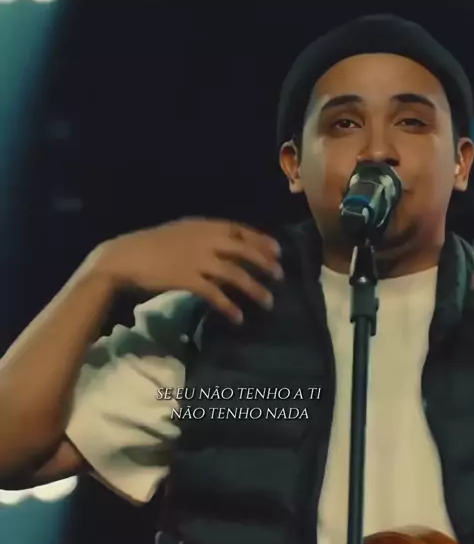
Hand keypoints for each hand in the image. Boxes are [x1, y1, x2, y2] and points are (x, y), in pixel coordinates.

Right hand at [92, 217, 282, 323]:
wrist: (124, 258)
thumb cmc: (150, 247)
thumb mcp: (180, 234)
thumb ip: (202, 240)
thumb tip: (224, 252)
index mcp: (202, 226)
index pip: (240, 230)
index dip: (261, 240)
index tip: (277, 250)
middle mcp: (204, 240)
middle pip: (243, 250)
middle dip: (265, 263)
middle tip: (279, 276)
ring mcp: (196, 259)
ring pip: (235, 274)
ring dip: (254, 289)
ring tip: (268, 302)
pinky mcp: (187, 279)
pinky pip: (215, 294)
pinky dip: (228, 306)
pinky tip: (238, 317)